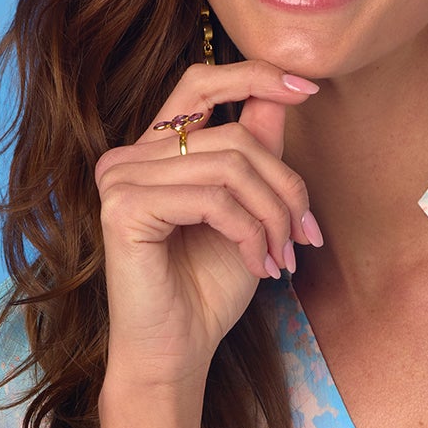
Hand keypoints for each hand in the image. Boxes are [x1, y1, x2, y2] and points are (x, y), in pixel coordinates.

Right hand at [92, 61, 322, 387]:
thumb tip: (284, 93)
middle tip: (305, 236)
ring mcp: (119, 179)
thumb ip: (257, 152)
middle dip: (286, 187)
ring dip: (274, 217)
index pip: (201, 83)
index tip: (308, 88)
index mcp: (152, 151)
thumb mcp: (248, 210)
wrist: (177, 352)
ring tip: (284, 258)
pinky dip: (250, 233)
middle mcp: (127, 157)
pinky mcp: (124, 209)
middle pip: (234, 137)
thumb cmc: (208, 287)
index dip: (255, 76)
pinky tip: (259, 266)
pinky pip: (213, 199)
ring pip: (230, 168)